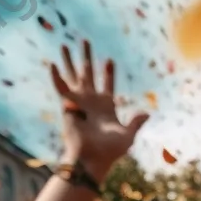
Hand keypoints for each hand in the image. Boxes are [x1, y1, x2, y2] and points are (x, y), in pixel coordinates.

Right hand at [50, 41, 148, 183]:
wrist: (92, 159)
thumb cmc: (110, 151)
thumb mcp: (127, 136)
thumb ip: (135, 123)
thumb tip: (147, 113)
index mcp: (106, 107)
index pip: (108, 84)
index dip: (108, 73)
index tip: (109, 60)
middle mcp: (92, 101)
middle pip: (89, 74)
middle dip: (88, 57)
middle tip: (86, 41)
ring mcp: (79, 102)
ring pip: (73, 75)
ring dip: (69, 60)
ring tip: (65, 44)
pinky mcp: (68, 105)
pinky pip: (61, 88)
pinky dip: (56, 76)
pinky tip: (52, 64)